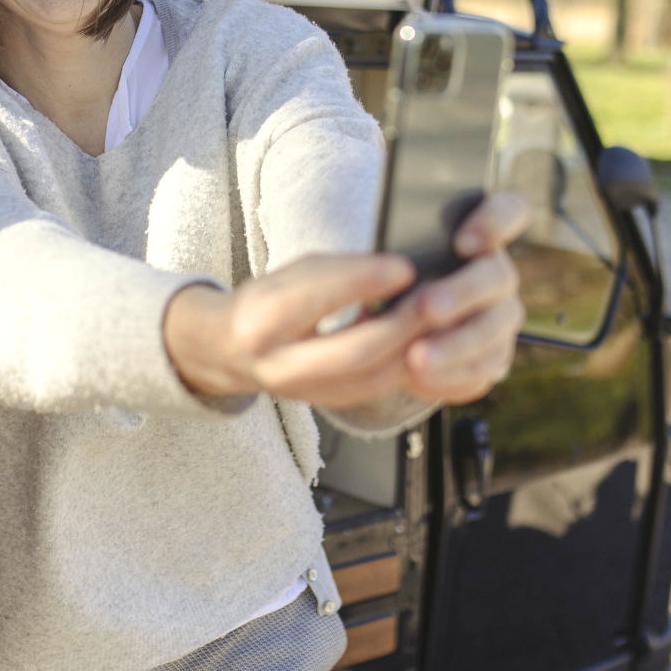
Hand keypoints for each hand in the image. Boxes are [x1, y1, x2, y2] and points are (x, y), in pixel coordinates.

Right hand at [164, 254, 424, 407]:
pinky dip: (407, 365)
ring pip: (373, 378)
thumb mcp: (290, 275)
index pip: (316, 298)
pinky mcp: (328, 403)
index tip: (403, 266)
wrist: (227, 352)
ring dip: (415, 350)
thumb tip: (400, 272)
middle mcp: (279, 363)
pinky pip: (378, 389)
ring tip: (443, 322)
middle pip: (353, 351)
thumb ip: (338, 274)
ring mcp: (304, 392)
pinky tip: (429, 345)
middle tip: (438, 300)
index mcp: (261, 319)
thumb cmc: (265, 303)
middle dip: (403, 326)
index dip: (363, 281)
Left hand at [397, 190, 527, 403]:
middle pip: (498, 277)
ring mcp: (498, 319)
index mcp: (478, 234)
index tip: (463, 241)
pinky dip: (450, 377)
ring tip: (416, 359)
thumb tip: (380, 256)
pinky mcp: (489, 358)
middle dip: (462, 293)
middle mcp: (495, 275)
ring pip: (493, 331)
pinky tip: (419, 379)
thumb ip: (395, 244)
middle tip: (427, 307)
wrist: (385, 326)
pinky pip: (481, 370)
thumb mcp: (386, 252)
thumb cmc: (386, 275)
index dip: (496, 222)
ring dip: (456, 346)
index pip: (509, 211)